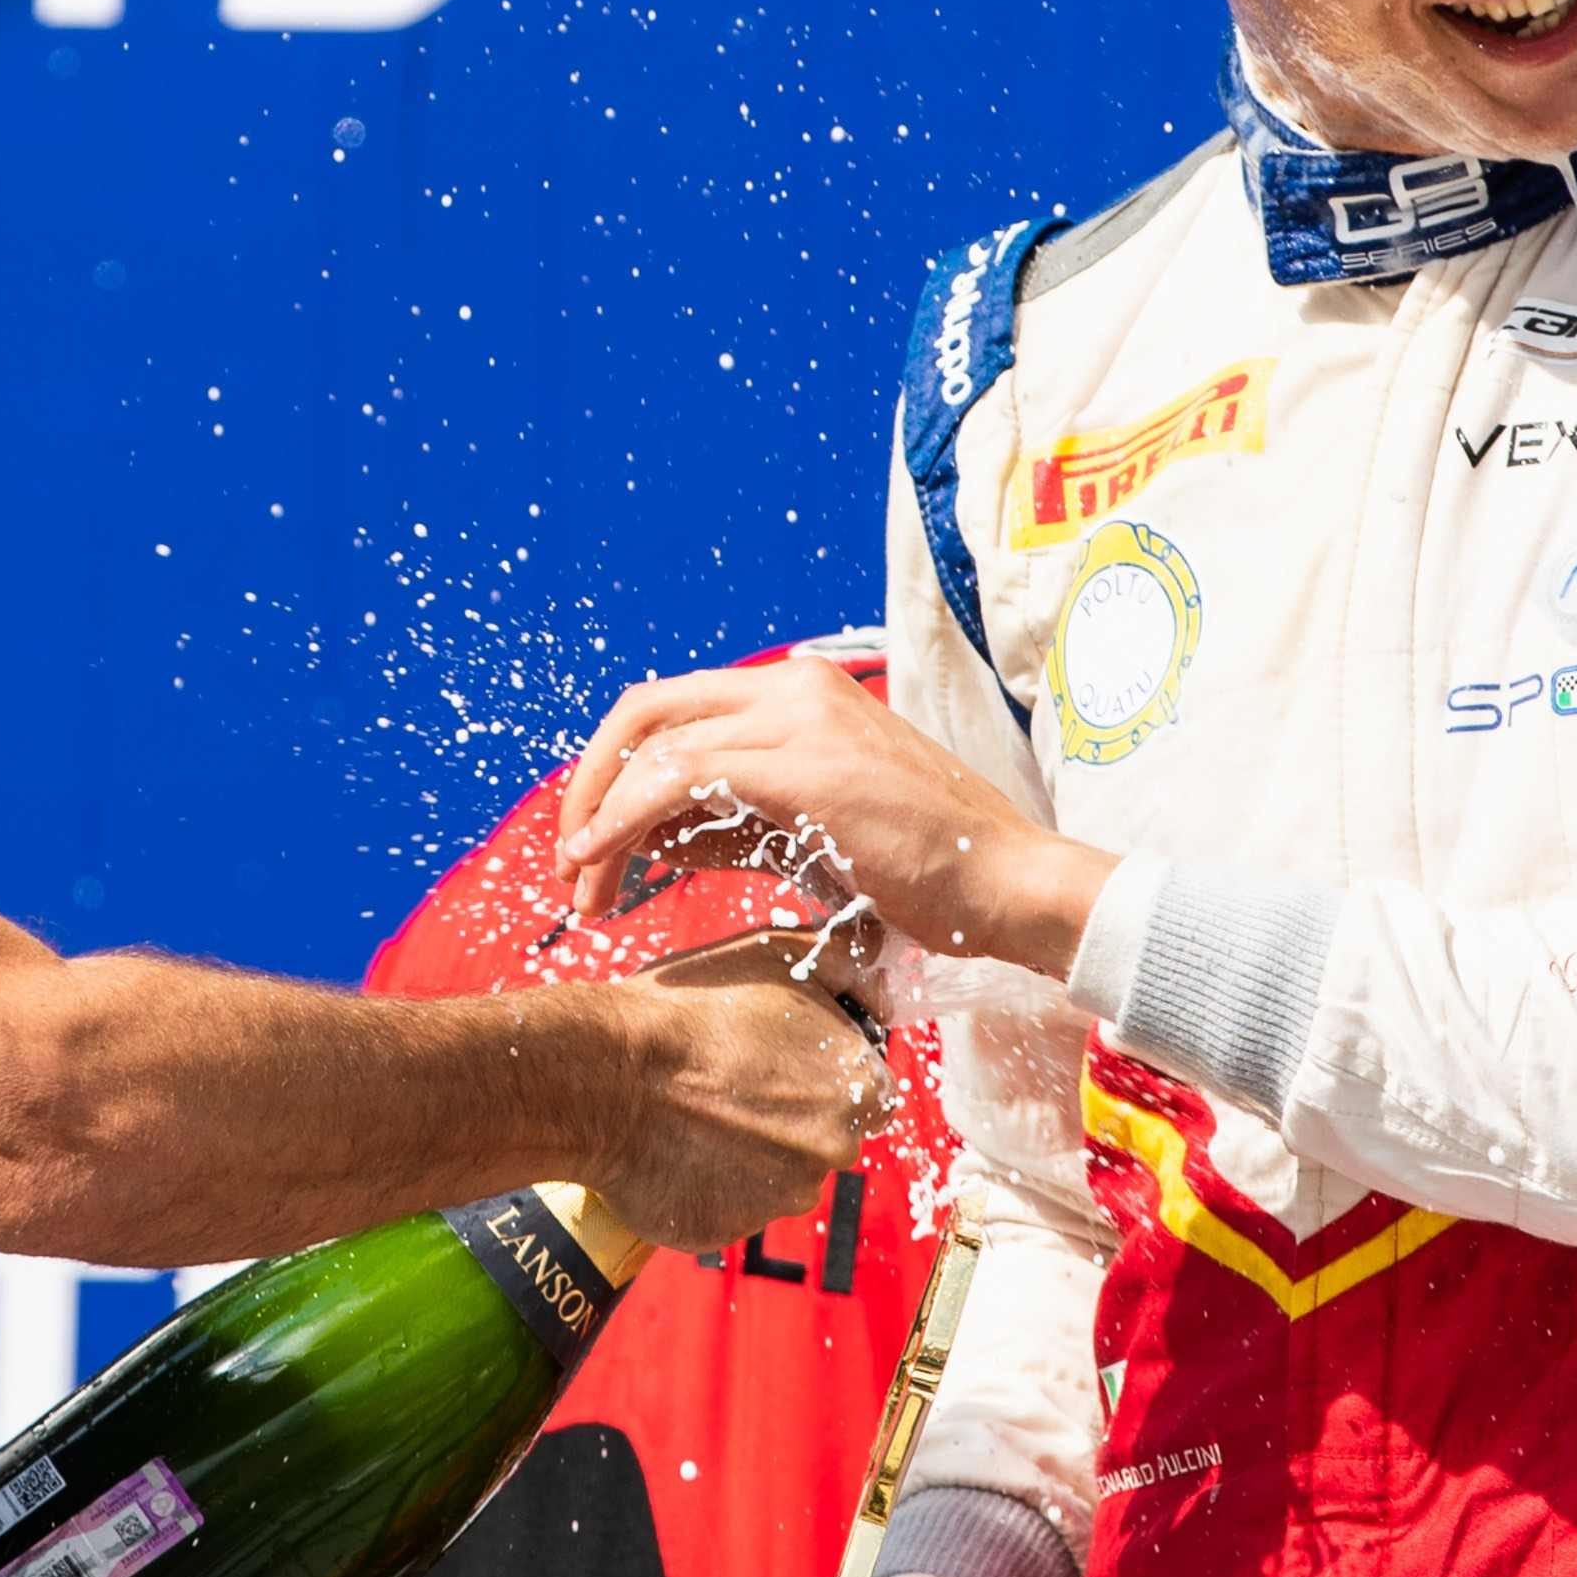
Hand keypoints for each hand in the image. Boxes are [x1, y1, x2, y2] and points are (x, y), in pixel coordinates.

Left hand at [559, 658, 1112, 974]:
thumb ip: (730, 823)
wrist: (1009, 885)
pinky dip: (624, 821)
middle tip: (567, 860)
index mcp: (800, 691)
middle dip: (589, 785)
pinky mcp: (802, 767)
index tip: (589, 835)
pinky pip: (678, 780)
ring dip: (599, 820)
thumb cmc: (925, 868)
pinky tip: (600, 863)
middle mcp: (795, 687)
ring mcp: (799, 720)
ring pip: (654, 748)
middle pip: (645, 712)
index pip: (673, 707)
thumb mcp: (812, 833)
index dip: (613, 767)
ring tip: (581, 889)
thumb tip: (652, 835)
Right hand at [581, 966, 882, 1259]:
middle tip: (731, 1080)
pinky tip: (677, 1144)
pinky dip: (710, 1181)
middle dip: (789, 1114)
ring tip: (697, 1111)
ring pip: (779, 1175)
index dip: (826, 1072)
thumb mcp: (776, 954)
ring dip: (750, 1150)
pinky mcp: (728, 1229)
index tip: (782, 1058)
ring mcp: (780, 1198)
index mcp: (858, 1088)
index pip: (871, 1092)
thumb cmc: (691, 1012)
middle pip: (826, 1137)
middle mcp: (832, 1151)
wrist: (606, 1074)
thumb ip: (846, 957)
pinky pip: (729, 1205)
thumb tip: (879, 953)